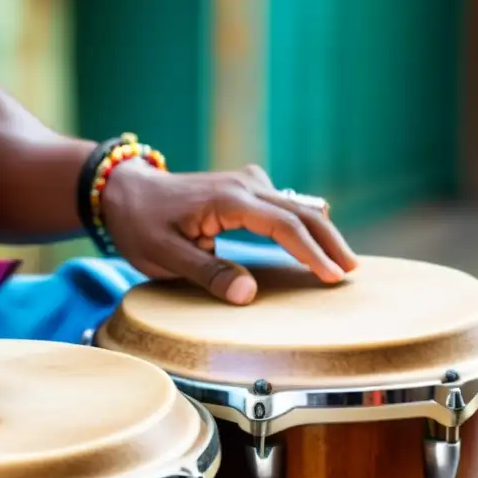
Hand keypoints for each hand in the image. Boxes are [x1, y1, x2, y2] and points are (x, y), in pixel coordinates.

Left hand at [101, 161, 358, 303]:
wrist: (125, 191)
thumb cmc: (141, 225)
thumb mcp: (164, 256)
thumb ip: (206, 273)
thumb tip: (247, 295)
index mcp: (229, 199)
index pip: (284, 226)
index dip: (312, 253)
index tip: (332, 278)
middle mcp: (246, 184)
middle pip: (302, 212)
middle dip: (330, 242)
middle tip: (353, 272)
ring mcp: (248, 182)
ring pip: (299, 206)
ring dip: (323, 232)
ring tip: (344, 262)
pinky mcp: (248, 188)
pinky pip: (287, 205)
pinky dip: (306, 224)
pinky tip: (319, 244)